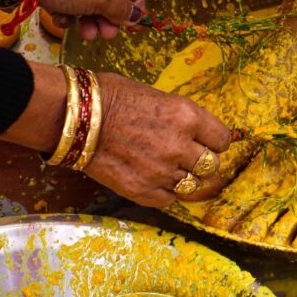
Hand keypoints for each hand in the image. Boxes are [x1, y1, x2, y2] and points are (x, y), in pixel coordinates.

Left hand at [38, 0, 145, 39]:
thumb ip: (121, 9)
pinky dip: (69, 14)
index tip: (136, 24)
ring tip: (86, 33)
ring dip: (90, 21)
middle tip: (107, 34)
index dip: (136, 4)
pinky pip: (71, 2)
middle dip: (109, 18)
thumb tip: (137, 17)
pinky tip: (61, 18)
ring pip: (90, 1)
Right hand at [82, 73, 231, 206]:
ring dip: (184, 177)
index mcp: (187, 117)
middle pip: (211, 166)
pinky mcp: (143, 191)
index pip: (222, 140)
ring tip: (166, 166)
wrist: (74, 117)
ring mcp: (162, 171)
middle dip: (202, 160)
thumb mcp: (157, 97)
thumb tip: (197, 133)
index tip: (207, 141)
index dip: (214, 141)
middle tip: (187, 155)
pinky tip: (153, 177)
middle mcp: (180, 146)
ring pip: (192, 184)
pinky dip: (165, 191)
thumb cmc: (111, 97)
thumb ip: (181, 119)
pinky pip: (170, 198)